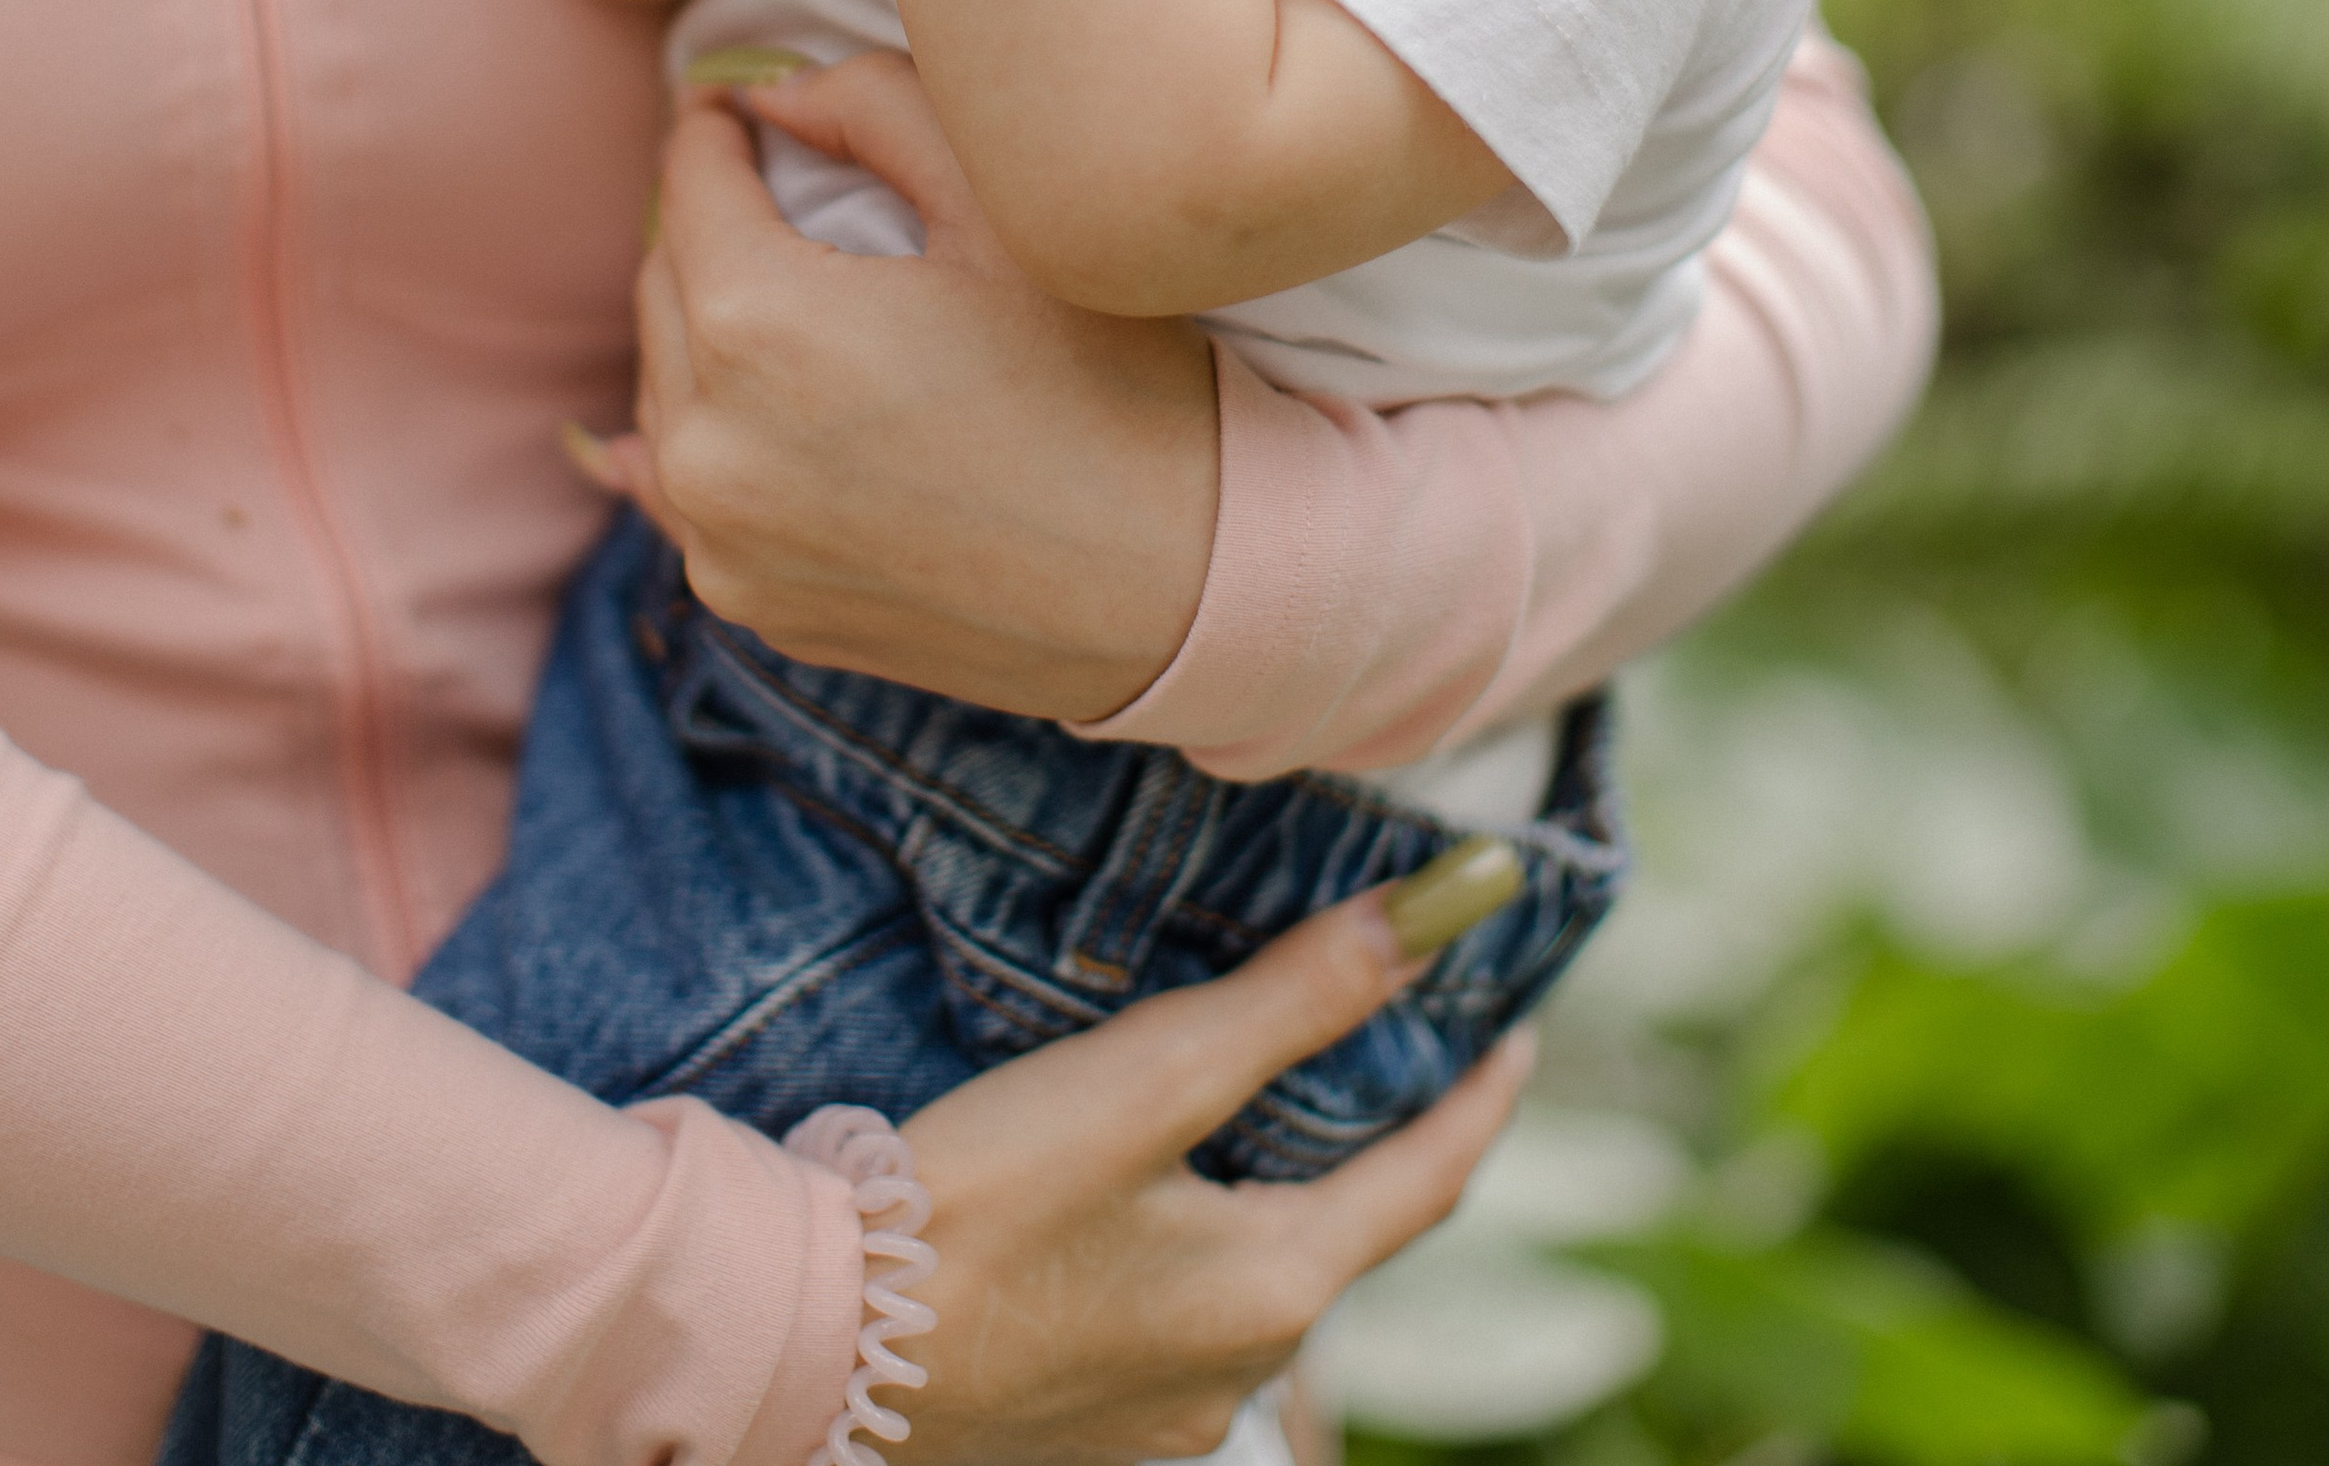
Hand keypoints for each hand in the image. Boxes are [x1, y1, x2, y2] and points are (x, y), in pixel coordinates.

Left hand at [611, 52, 1217, 719]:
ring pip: (668, 385)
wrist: (1184, 582)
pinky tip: (729, 408)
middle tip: (772, 188)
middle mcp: (710, 444)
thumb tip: (770, 99)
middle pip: (665, 282)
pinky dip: (704, 431)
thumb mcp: (1003, 208)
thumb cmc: (1110, 378)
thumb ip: (871, 108)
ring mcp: (721, 538)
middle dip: (711, 224)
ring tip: (785, 292)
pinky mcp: (752, 602)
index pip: (690, 183)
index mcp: (760, 323)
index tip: (739, 107)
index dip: (716, 129)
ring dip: (704, 327)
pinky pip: (681, 489)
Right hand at [901, 906, 1535, 1462]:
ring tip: (1236, 1112)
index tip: (1516, 1036)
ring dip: (1263, 1197)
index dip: (1479, 1099)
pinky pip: (1173, 1321)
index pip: (1426, 1181)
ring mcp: (1158, 1416)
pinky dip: (1186, 1249)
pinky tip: (1126, 1205)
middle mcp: (1240, 1376)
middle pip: (1338, 1232)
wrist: (812, 1345)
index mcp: (1275, 1291)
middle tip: (1367, 1051)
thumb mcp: (1146, 1079)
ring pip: (1251, 1279)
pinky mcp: (1083, 1426)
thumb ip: (1297, 999)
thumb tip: (1439, 915)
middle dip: (1362, 1142)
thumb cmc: (980, 1202)